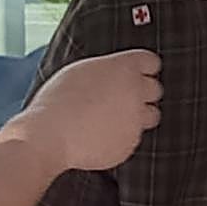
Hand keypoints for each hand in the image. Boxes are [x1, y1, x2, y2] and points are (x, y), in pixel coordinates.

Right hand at [13, 49, 161, 172]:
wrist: (52, 134)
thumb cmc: (58, 101)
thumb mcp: (80, 71)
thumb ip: (106, 70)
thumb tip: (112, 76)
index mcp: (125, 68)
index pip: (150, 62)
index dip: (142, 68)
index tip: (135, 72)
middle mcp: (137, 93)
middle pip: (155, 89)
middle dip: (140, 92)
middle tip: (119, 96)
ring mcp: (136, 120)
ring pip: (150, 116)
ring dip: (136, 115)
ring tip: (110, 117)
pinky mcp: (130, 143)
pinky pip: (132, 137)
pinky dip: (120, 136)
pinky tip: (98, 133)